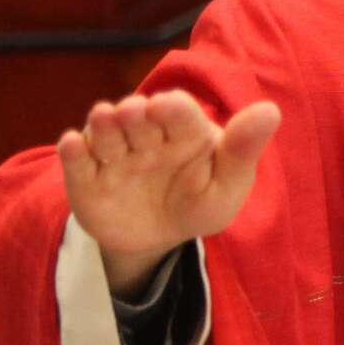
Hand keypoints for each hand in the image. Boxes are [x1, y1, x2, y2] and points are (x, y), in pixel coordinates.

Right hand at [58, 91, 280, 297]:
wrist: (160, 238)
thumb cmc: (201, 202)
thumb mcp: (228, 184)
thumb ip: (243, 150)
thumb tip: (271, 110)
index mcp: (184, 132)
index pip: (178, 111)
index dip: (172, 107)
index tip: (167, 106)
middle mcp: (145, 136)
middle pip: (137, 119)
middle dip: (134, 114)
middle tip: (133, 111)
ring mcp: (114, 155)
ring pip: (105, 135)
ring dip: (103, 126)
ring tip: (104, 118)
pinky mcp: (87, 178)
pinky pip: (77, 163)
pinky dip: (72, 154)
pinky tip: (72, 145)